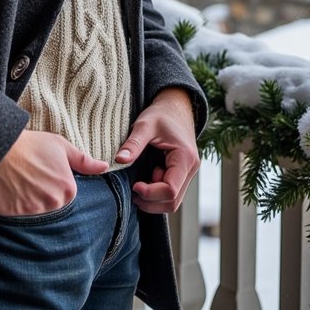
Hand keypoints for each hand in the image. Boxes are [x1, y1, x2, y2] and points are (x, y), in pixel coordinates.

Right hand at [0, 129, 108, 216]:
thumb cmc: (31, 145)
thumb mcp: (60, 146)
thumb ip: (84, 160)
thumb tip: (104, 166)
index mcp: (68, 190)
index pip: (65, 197)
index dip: (52, 185)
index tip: (42, 174)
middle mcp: (53, 204)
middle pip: (51, 207)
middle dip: (41, 196)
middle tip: (29, 178)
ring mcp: (33, 212)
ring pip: (34, 214)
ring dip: (27, 203)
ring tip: (18, 183)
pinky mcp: (13, 217)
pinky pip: (16, 218)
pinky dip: (12, 207)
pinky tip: (8, 191)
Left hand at [114, 88, 199, 214]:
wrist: (174, 107)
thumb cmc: (161, 114)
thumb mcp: (145, 125)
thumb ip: (133, 144)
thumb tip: (119, 159)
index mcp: (185, 158)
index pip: (171, 190)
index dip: (151, 193)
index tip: (134, 185)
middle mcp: (191, 169)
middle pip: (173, 201)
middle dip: (151, 200)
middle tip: (133, 189)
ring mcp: (188, 173)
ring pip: (173, 201)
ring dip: (154, 199)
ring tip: (138, 184)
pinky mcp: (182, 174)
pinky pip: (172, 193)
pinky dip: (157, 193)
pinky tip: (146, 180)